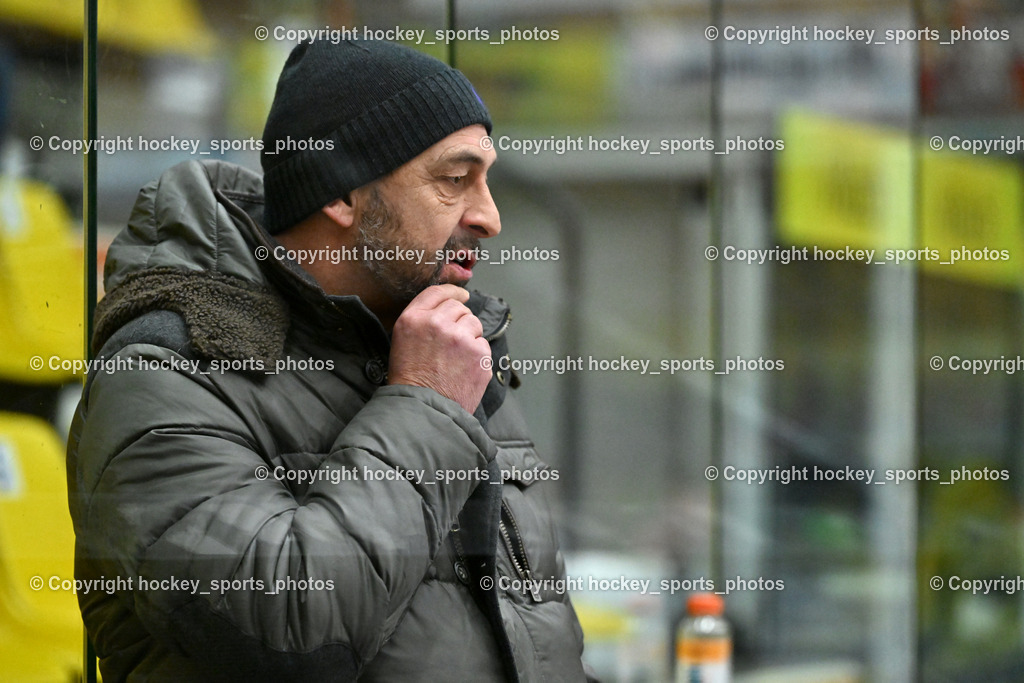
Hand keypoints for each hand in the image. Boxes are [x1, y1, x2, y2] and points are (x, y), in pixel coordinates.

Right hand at [387, 285, 490, 413]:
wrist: (423, 410)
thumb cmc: (410, 380)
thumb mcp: (402, 341)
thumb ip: (423, 319)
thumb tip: (453, 304)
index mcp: (414, 318)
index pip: (438, 292)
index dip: (453, 292)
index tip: (462, 295)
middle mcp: (438, 323)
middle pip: (459, 308)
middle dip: (459, 321)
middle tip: (452, 343)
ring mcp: (461, 338)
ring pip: (474, 323)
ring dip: (470, 336)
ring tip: (456, 358)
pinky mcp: (479, 354)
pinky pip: (483, 344)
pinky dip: (477, 355)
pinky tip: (464, 369)